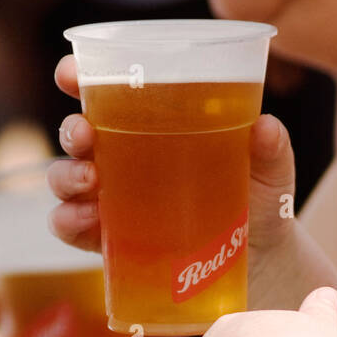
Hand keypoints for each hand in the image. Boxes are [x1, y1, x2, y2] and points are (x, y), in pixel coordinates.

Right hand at [47, 54, 297, 271]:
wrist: (262, 262)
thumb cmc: (260, 201)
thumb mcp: (270, 170)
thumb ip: (271, 148)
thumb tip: (266, 127)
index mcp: (155, 124)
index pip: (107, 91)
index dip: (80, 76)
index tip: (70, 74)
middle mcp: (126, 158)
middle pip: (78, 133)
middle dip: (71, 129)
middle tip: (85, 135)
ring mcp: (115, 200)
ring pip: (67, 179)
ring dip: (65, 176)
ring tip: (90, 180)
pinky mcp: (114, 242)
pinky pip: (74, 228)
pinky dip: (69, 222)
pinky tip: (86, 221)